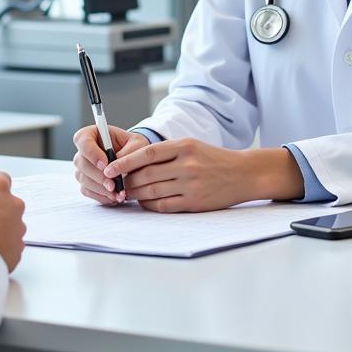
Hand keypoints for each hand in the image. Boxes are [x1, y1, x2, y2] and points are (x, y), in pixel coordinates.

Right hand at [73, 124, 149, 204]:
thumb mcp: (137, 145)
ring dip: (100, 188)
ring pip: (83, 178)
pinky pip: (87, 191)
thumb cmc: (136, 148)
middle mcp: (84, 151)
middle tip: (113, 184)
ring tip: (117, 193)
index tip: (105, 164)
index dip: (91, 153)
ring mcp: (83, 167)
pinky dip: (101, 196)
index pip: (83, 140)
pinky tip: (114, 197)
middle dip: (98, 176)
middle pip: (81, 162)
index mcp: (93, 134)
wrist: (138, 161)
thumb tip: (113, 167)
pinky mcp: (86, 182)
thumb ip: (127, 153)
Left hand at [104, 140, 304, 211]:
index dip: (125, 162)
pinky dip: (149, 205)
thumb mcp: (191, 145)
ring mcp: (191, 185)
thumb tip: (133, 162)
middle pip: (146, 174)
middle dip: (126, 181)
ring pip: (152, 191)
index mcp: (183, 146)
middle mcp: (187, 164)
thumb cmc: (212, 158)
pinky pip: (164, 206)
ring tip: (126, 193)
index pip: (147, 153)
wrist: (243, 174)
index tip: (109, 167)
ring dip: (135, 194)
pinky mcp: (195, 202)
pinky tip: (144, 203)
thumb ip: (165, 152)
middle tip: (115, 184)